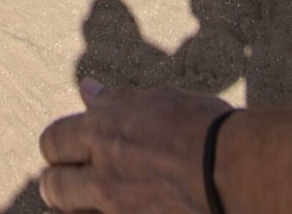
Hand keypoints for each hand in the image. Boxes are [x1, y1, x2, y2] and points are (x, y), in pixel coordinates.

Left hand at [39, 79, 230, 212]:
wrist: (239, 174)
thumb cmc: (206, 130)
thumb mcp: (158, 101)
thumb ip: (117, 100)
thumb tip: (87, 89)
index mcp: (102, 134)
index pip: (52, 141)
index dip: (59, 146)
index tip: (71, 149)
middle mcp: (102, 176)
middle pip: (52, 185)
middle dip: (59, 183)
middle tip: (76, 182)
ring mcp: (117, 211)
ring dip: (77, 208)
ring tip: (95, 204)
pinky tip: (120, 211)